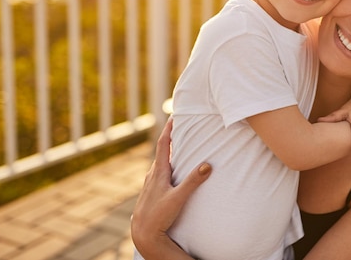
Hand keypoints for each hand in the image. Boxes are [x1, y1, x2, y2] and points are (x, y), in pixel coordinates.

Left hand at [131, 117, 210, 258]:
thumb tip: (207, 165)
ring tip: (177, 148)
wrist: (143, 233)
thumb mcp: (178, 198)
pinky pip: (159, 174)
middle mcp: (152, 175)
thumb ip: (193, 181)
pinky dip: (166, 167)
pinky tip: (170, 173)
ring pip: (160, 164)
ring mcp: (150, 184)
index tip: (173, 117)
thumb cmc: (158, 216)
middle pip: (161, 152)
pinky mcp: (151, 193)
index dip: (168, 130)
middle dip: (170, 139)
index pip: (162, 145)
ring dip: (168, 154)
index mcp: (159, 172)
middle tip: (179, 128)